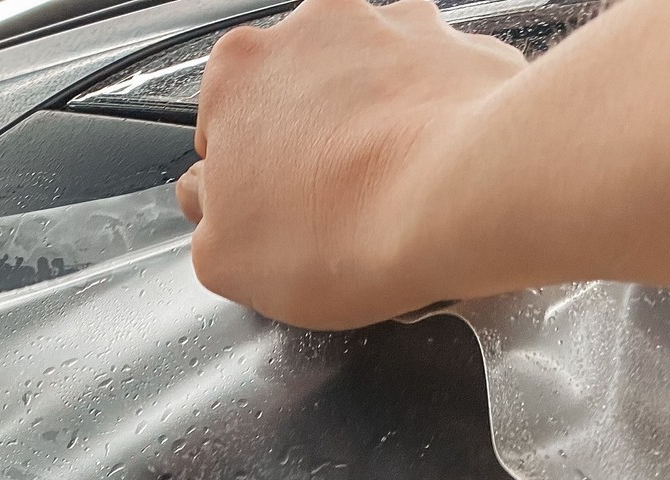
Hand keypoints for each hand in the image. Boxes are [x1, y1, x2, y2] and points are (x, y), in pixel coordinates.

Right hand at [175, 0, 524, 327]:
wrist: (463, 202)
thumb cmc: (345, 226)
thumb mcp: (222, 260)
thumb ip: (206, 217)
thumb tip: (215, 205)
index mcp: (238, 70)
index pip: (219, 127)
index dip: (240, 178)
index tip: (263, 213)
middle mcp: (313, 29)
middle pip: (294, 95)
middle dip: (305, 143)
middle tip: (325, 209)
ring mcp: (393, 29)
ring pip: (367, 84)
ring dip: (369, 127)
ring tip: (387, 194)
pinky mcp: (461, 47)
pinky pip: (434, 88)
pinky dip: (432, 125)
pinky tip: (433, 176)